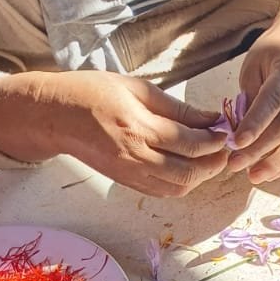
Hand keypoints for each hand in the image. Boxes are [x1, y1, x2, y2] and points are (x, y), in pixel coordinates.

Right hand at [0, 71, 226, 196]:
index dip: (215, 140)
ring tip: (210, 157)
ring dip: (202, 176)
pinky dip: (184, 183)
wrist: (53, 116)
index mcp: (138, 128)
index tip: (226, 130)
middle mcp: (136, 157)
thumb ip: (177, 108)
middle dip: (214, 162)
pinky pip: (165, 192)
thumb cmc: (93, 93)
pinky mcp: (128, 183)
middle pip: (190, 172)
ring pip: (180, 187)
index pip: (190, 143)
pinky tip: (190, 166)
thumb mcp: (137, 88)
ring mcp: (131, 174)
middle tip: (224, 147)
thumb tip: (213, 118)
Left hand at [227, 0, 279, 182]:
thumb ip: (249, 98)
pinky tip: (269, 172)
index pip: (273, 100)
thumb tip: (240, 136)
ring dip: (276, 163)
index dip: (255, 124)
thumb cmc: (274, 53)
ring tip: (253, 176)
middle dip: (262, 150)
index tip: (236, 143)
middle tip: (237, 165)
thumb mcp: (254, 67)